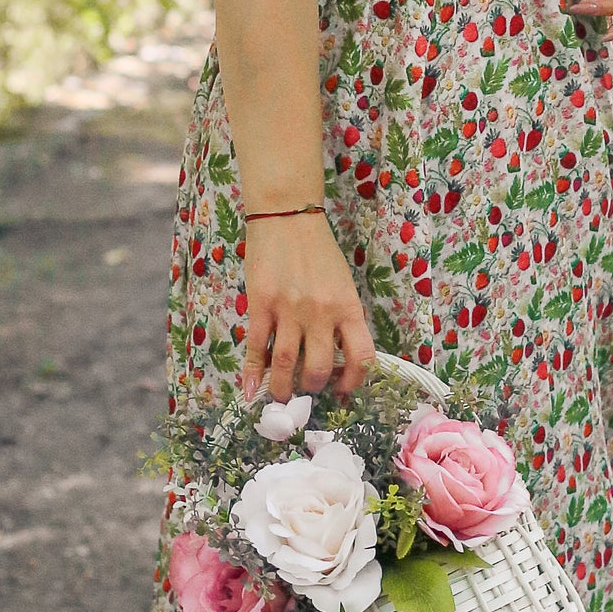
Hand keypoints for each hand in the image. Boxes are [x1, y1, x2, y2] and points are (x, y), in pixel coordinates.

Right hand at [241, 213, 375, 401]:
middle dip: (312, 387)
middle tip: (306, 389)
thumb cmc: (318, 251)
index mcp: (348, 307)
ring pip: (286, 363)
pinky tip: (251, 390)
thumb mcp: (342, 284)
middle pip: (318, 367)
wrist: (287, 217)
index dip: (353, 381)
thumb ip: (341, 317)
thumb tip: (336, 356)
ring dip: (282, 387)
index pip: (361, 356)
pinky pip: (257, 347)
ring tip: (280, 395)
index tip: (344, 389)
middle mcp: (322, 312)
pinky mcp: (262, 305)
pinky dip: (253, 372)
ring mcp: (290, 310)